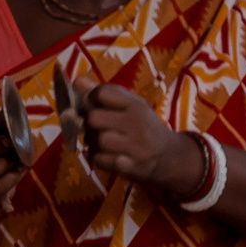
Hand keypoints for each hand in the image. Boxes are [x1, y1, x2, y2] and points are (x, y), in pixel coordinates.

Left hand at [76, 82, 206, 194]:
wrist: (169, 156)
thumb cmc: (143, 126)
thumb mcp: (129, 105)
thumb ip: (103, 93)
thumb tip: (76, 80)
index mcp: (135, 104)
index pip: (102, 93)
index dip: (91, 99)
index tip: (94, 106)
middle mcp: (136, 123)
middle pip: (93, 118)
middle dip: (89, 124)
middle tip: (95, 128)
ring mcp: (135, 146)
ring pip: (96, 140)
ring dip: (92, 143)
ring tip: (100, 143)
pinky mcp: (130, 166)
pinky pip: (100, 160)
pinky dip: (98, 158)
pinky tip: (105, 156)